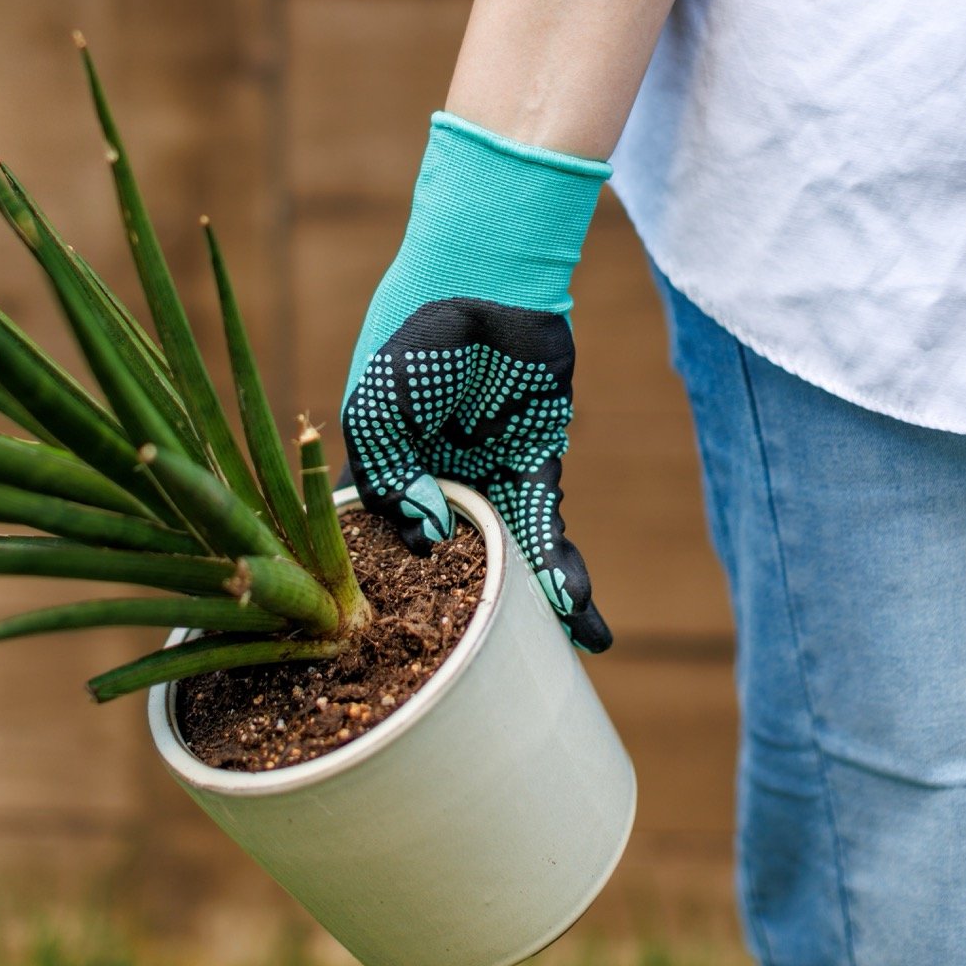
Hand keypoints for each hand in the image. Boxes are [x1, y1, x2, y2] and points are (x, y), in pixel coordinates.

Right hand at [341, 112, 611, 652]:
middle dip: (469, 630)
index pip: (379, 555)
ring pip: (503, 565)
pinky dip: (564, 574)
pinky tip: (585, 620)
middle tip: (490, 688)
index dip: (395, 605)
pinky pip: (548, 533)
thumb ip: (387, 471)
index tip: (412, 654)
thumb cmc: (419, 334)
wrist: (490, 277)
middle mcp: (431, 488)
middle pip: (448, 575)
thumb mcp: (379, 403)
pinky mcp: (536, 469)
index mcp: (380, 476)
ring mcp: (484, 483)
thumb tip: (426, 536)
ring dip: (531, 614)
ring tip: (560, 663)